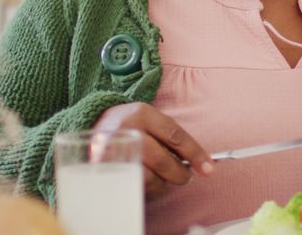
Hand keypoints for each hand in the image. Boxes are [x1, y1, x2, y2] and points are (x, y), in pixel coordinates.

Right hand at [94, 102, 214, 195]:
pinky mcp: (104, 170)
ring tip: (164, 179)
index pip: (175, 136)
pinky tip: (149, 182)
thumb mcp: (149, 120)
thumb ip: (170, 137)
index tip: (208, 168)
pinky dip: (147, 188)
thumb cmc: (131, 126)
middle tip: (185, 177)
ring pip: (149, 177)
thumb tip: (200, 162)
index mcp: (142, 113)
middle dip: (180, 173)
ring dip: (163, 184)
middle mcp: (127, 130)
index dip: (195, 154)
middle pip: (162, 160)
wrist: (93, 126)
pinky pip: (133, 186)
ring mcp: (113, 151)